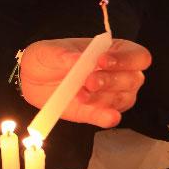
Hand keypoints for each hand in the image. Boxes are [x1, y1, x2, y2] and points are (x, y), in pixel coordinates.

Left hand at [18, 37, 150, 128]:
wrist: (31, 79)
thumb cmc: (47, 58)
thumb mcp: (48, 51)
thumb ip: (62, 54)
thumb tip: (77, 59)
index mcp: (113, 51)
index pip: (138, 56)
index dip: (126, 59)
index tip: (103, 61)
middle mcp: (119, 74)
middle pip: (133, 79)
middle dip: (112, 80)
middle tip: (89, 81)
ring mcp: (110, 95)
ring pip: (123, 99)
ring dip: (103, 98)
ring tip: (80, 95)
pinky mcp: (97, 113)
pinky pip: (109, 117)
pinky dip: (107, 117)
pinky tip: (106, 117)